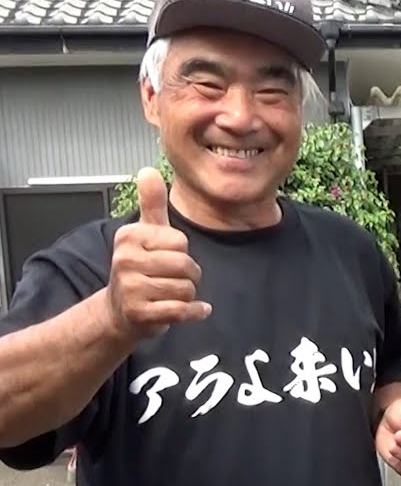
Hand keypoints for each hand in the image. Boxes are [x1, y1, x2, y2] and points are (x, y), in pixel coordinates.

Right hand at [106, 168, 209, 339]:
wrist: (120, 311)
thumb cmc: (139, 268)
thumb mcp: (145, 233)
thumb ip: (151, 204)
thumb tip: (148, 171)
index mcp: (129, 236)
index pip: (181, 241)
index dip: (182, 252)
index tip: (164, 258)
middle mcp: (125, 260)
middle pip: (186, 266)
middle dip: (189, 276)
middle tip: (171, 280)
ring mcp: (131, 288)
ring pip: (186, 289)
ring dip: (188, 295)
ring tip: (169, 294)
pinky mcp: (140, 314)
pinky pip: (182, 310)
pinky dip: (196, 312)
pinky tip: (195, 310)